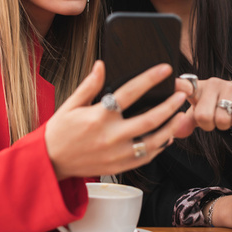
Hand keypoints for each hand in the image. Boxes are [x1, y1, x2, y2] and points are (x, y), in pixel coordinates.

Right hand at [44, 61, 187, 179]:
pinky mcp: (119, 167)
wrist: (50, 163)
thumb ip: (89, 85)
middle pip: (149, 119)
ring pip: (153, 141)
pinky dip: (159, 146)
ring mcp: (117, 154)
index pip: (130, 92)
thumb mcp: (71, 105)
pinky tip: (167, 136)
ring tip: (181, 116)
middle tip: (182, 95)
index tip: (165, 69)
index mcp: (98, 116)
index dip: (150, 78)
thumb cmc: (60, 132)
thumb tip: (101, 65)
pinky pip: (146, 157)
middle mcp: (111, 136)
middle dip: (170, 106)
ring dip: (171, 128)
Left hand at [173, 76, 231, 135]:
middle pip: (203, 116)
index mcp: (196, 87)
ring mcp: (229, 86)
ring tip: (225, 116)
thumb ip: (186, 122)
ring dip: (223, 125)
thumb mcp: (199, 112)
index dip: (180, 86)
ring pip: (222, 119)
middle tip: (213, 119)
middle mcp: (212, 83)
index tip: (179, 88)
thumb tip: (175, 133)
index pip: (185, 85)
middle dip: (208, 125)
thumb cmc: (215, 106)